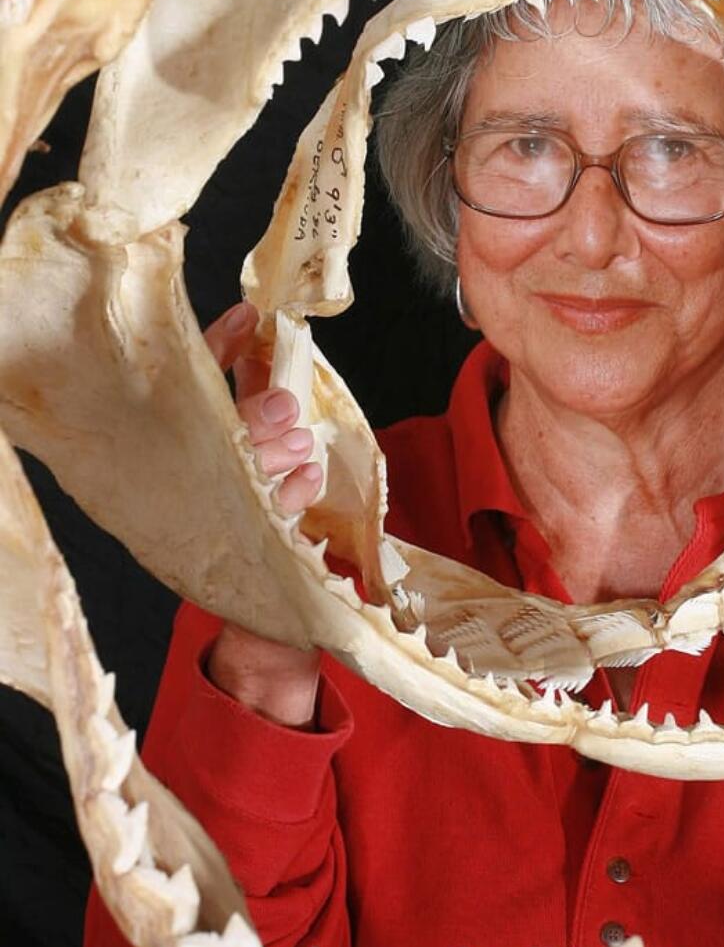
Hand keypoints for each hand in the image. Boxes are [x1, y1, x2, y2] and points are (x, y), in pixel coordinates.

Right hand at [201, 301, 321, 724]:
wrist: (268, 628)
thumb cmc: (263, 529)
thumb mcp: (259, 458)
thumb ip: (261, 407)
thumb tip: (273, 342)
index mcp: (197, 450)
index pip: (198, 388)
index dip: (220, 350)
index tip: (250, 317)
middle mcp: (195, 481)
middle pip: (211, 434)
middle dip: (251, 414)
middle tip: (285, 405)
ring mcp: (211, 518)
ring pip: (231, 473)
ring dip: (269, 452)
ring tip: (301, 444)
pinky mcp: (235, 556)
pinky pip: (258, 517)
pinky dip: (286, 496)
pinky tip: (305, 483)